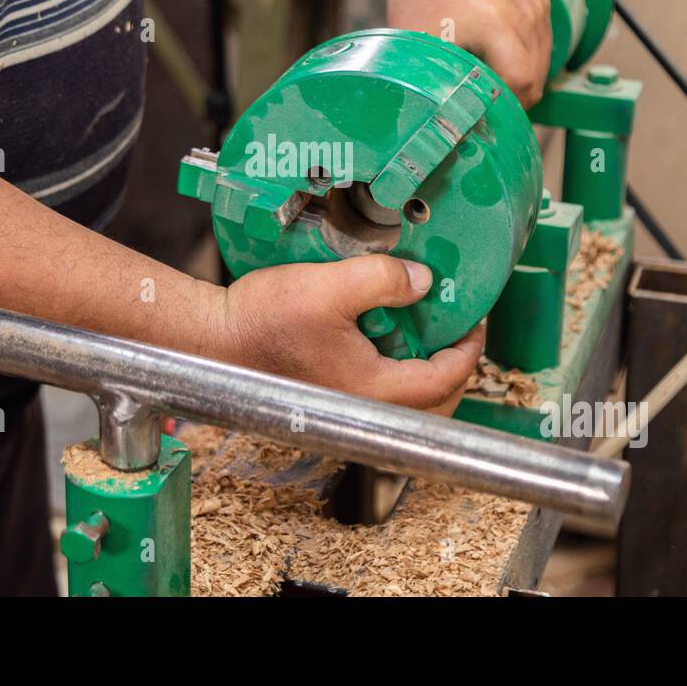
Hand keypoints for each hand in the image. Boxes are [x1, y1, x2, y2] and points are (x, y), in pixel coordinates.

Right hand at [211, 254, 483, 413]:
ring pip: (408, 401)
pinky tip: (384, 335)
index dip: (469, 348)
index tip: (476, 317)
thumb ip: (383, 279)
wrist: (210, 341)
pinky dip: (396, 370)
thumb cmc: (262, 320)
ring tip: (424, 329)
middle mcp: (363, 408)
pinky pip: (380, 393)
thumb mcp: (329, 286)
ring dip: (425, 369)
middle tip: (458, 327)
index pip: (446, 379)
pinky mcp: (329, 397)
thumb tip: (424, 281)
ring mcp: (345, 407)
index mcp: (373, 389)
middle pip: (434, 401)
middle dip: (454, 365)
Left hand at [386, 0, 552, 106]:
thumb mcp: (416, 44)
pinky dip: (523, 62)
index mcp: (498, 24)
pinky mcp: (540, 2)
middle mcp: (527, 13)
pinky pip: (542, 48)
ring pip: (542, 67)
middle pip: (535, 80)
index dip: (504, 109)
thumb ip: (432, 84)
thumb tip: (439, 128)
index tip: (479, 118)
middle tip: (478, 108)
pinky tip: (493, 59)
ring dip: (518, 82)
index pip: (521, 85)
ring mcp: (538, 6)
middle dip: (510, 101)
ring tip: (483, 80)